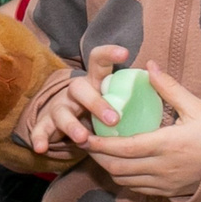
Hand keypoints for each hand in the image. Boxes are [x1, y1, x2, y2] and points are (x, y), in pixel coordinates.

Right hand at [22, 43, 128, 158]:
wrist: (64, 116)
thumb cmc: (101, 107)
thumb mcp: (117, 97)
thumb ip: (136, 90)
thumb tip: (159, 74)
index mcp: (96, 81)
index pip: (99, 60)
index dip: (110, 54)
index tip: (126, 53)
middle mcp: (77, 90)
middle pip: (81, 88)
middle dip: (96, 103)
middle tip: (114, 119)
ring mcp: (61, 106)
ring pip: (62, 111)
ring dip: (72, 124)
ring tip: (83, 137)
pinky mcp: (48, 122)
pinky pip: (42, 129)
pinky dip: (40, 137)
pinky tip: (41, 148)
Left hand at [82, 63, 200, 199]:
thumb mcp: (196, 107)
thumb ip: (170, 88)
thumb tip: (149, 66)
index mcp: (167, 144)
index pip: (124, 148)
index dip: (101, 144)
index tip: (85, 135)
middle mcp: (162, 167)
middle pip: (118, 167)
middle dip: (97, 157)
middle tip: (85, 142)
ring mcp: (164, 183)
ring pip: (124, 181)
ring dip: (108, 168)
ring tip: (98, 153)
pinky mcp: (167, 192)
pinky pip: (137, 189)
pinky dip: (123, 178)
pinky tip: (119, 164)